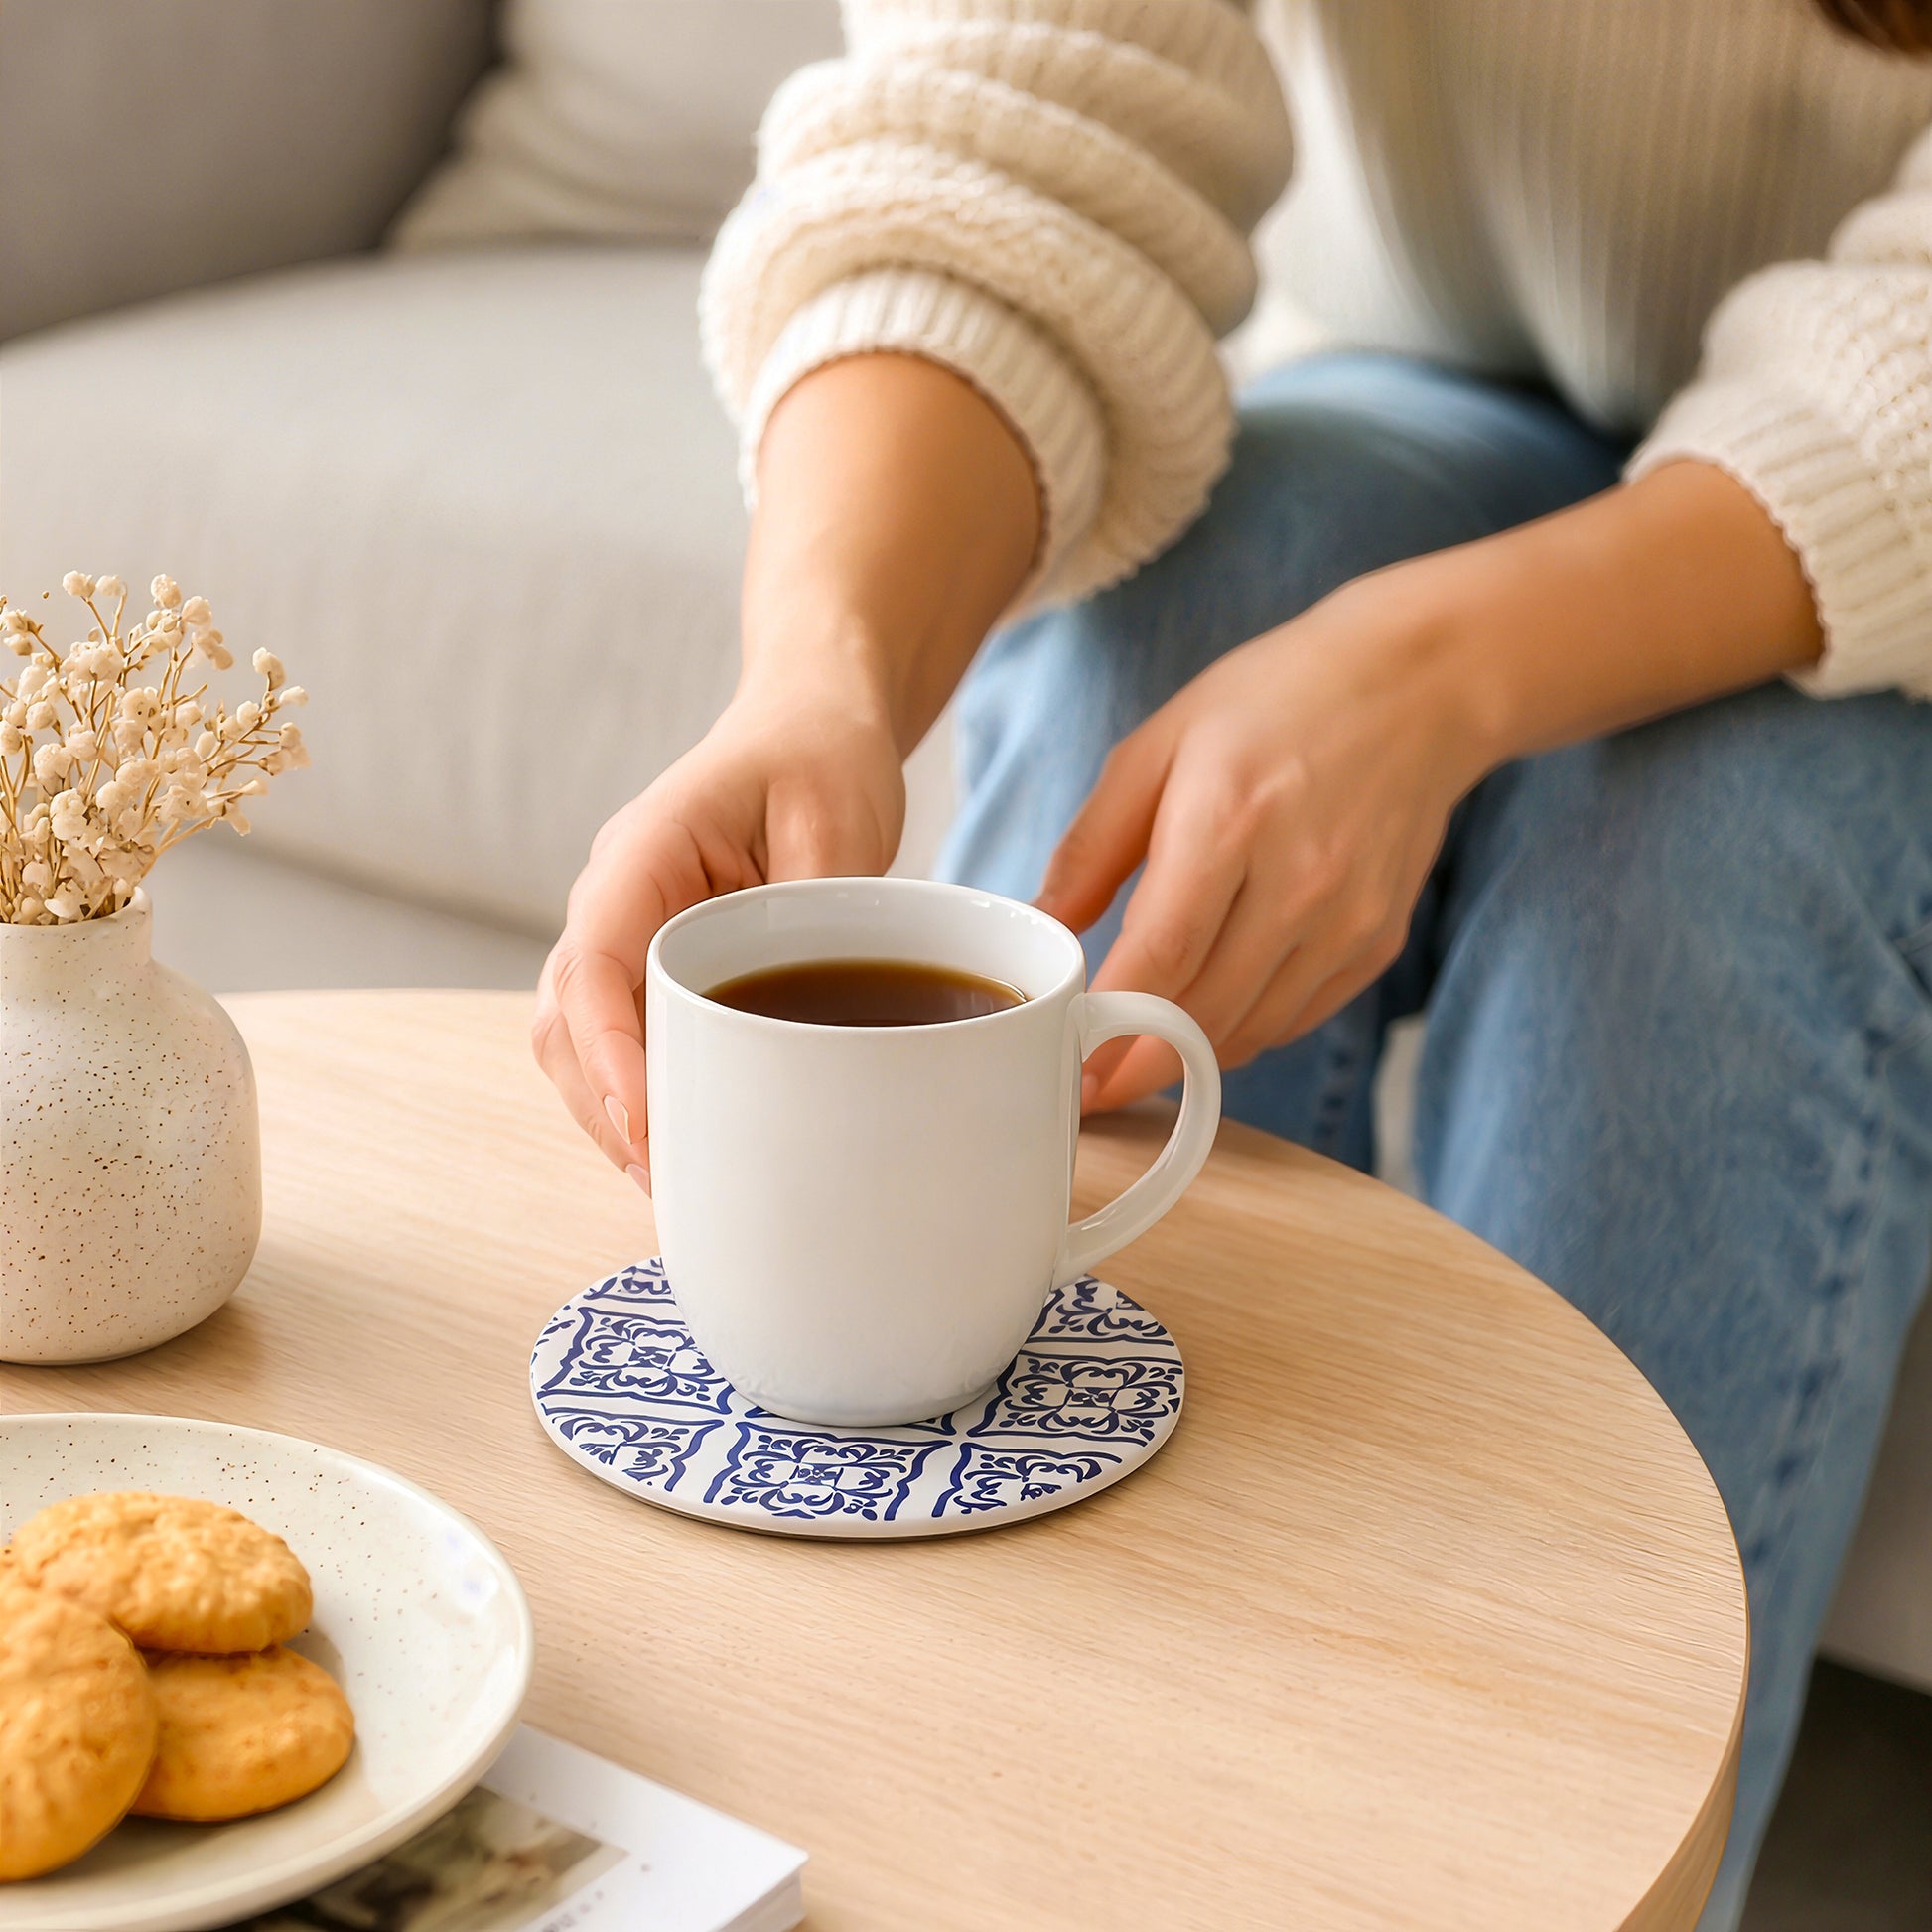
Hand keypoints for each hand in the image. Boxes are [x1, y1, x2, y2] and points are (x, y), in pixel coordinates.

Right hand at [533, 684, 904, 1185]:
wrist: (813, 720)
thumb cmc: (820, 753)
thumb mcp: (836, 818)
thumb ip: (813, 911)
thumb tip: (804, 1020)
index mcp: (642, 857)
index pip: (592, 969)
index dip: (608, 1055)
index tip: (645, 1124)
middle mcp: (613, 902)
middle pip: (565, 1025)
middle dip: (604, 1110)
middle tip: (672, 1188)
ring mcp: (624, 936)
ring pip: (579, 1044)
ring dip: (613, 1115)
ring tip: (677, 1191)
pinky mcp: (654, 965)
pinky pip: (622, 1039)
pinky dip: (642, 1098)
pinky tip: (687, 1151)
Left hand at [1037, 564, 1491, 1109]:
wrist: (1416, 685)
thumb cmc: (1274, 702)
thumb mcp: (1159, 746)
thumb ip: (1091, 845)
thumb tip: (1038, 922)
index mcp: (1230, 821)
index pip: (1160, 957)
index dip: (1107, 1027)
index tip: (1065, 1068)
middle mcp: (1298, 881)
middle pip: (1201, 1012)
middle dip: (1134, 1064)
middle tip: (1084, 1086)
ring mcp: (1347, 920)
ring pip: (1248, 1031)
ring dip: (1185, 1054)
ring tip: (1135, 1050)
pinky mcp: (1376, 943)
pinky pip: (1293, 1019)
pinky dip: (1240, 1030)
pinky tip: (1204, 1014)